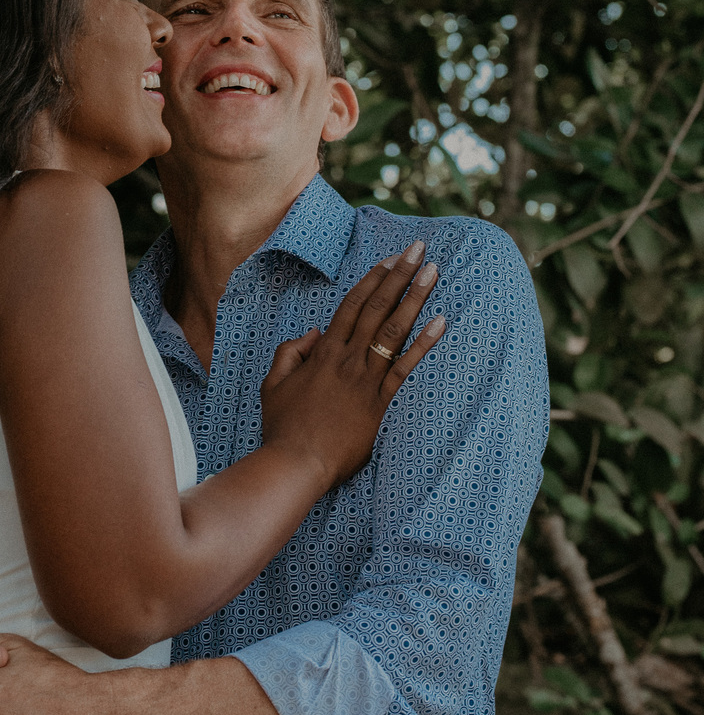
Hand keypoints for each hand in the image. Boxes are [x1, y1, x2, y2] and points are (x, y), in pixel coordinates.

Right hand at [259, 241, 443, 489]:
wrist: (296, 464)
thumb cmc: (283, 427)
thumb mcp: (273, 383)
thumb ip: (290, 352)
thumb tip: (314, 333)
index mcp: (323, 352)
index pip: (352, 306)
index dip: (373, 279)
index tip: (391, 259)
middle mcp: (347, 359)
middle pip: (377, 308)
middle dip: (400, 276)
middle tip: (419, 250)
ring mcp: (366, 380)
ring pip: (394, 330)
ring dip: (415, 298)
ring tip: (433, 273)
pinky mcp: (380, 403)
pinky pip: (406, 367)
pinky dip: (424, 343)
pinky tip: (441, 322)